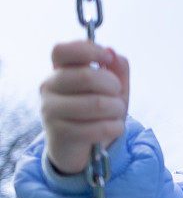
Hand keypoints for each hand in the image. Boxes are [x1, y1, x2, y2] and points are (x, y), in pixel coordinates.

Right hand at [40, 39, 129, 174]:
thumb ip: (117, 68)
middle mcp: (49, 87)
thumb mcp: (113, 88)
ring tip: (116, 113)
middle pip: (86, 76)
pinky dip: (115, 127)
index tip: (107, 59)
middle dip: (113, 85)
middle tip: (117, 94)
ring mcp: (50, 109)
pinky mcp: (59, 133)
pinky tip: (114, 128)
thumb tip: (112, 53)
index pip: (62, 50)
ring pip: (96, 103)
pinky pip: (98, 127)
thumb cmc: (100, 111)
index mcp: (60, 70)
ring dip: (116, 109)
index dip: (88, 50)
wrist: (84, 148)